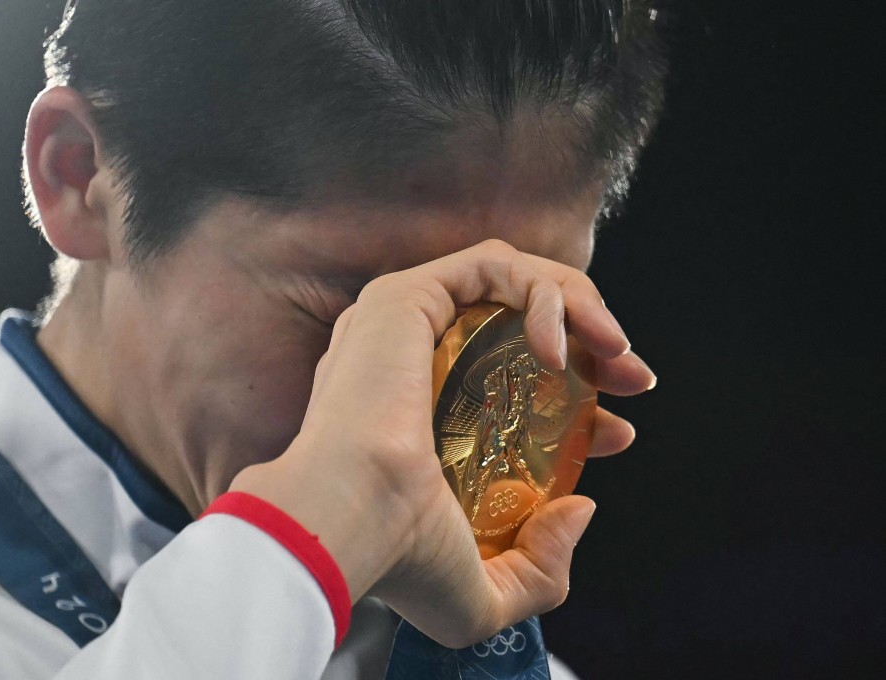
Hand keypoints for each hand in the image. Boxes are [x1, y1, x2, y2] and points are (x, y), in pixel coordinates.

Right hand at [229, 239, 655, 647]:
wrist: (354, 520)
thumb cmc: (400, 560)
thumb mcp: (482, 595)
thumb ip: (540, 570)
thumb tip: (580, 507)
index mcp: (412, 414)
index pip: (508, 383)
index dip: (578, 399)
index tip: (618, 431)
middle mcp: (404, 359)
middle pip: (516, 323)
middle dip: (590, 341)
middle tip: (634, 377)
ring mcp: (401, 323)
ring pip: (510, 282)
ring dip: (578, 306)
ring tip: (616, 352)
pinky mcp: (406, 295)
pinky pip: (492, 264)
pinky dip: (544, 294)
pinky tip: (562, 349)